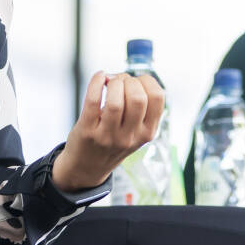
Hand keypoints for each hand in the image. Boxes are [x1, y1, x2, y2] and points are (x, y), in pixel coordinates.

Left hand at [51, 70, 164, 191]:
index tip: (136, 81)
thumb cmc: (112, 142)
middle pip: (138, 98)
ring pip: (116, 101)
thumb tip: (130, 77)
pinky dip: (95, 82)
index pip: (158, 97)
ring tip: (109, 82)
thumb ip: (141, 110)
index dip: (147, 81)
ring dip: (113, 82)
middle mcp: (130, 136)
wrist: (87, 167)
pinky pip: (92, 100)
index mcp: (147, 132)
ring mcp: (108, 136)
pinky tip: (99, 77)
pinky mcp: (87, 131)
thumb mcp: (136, 132)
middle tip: (120, 82)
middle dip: (129, 80)